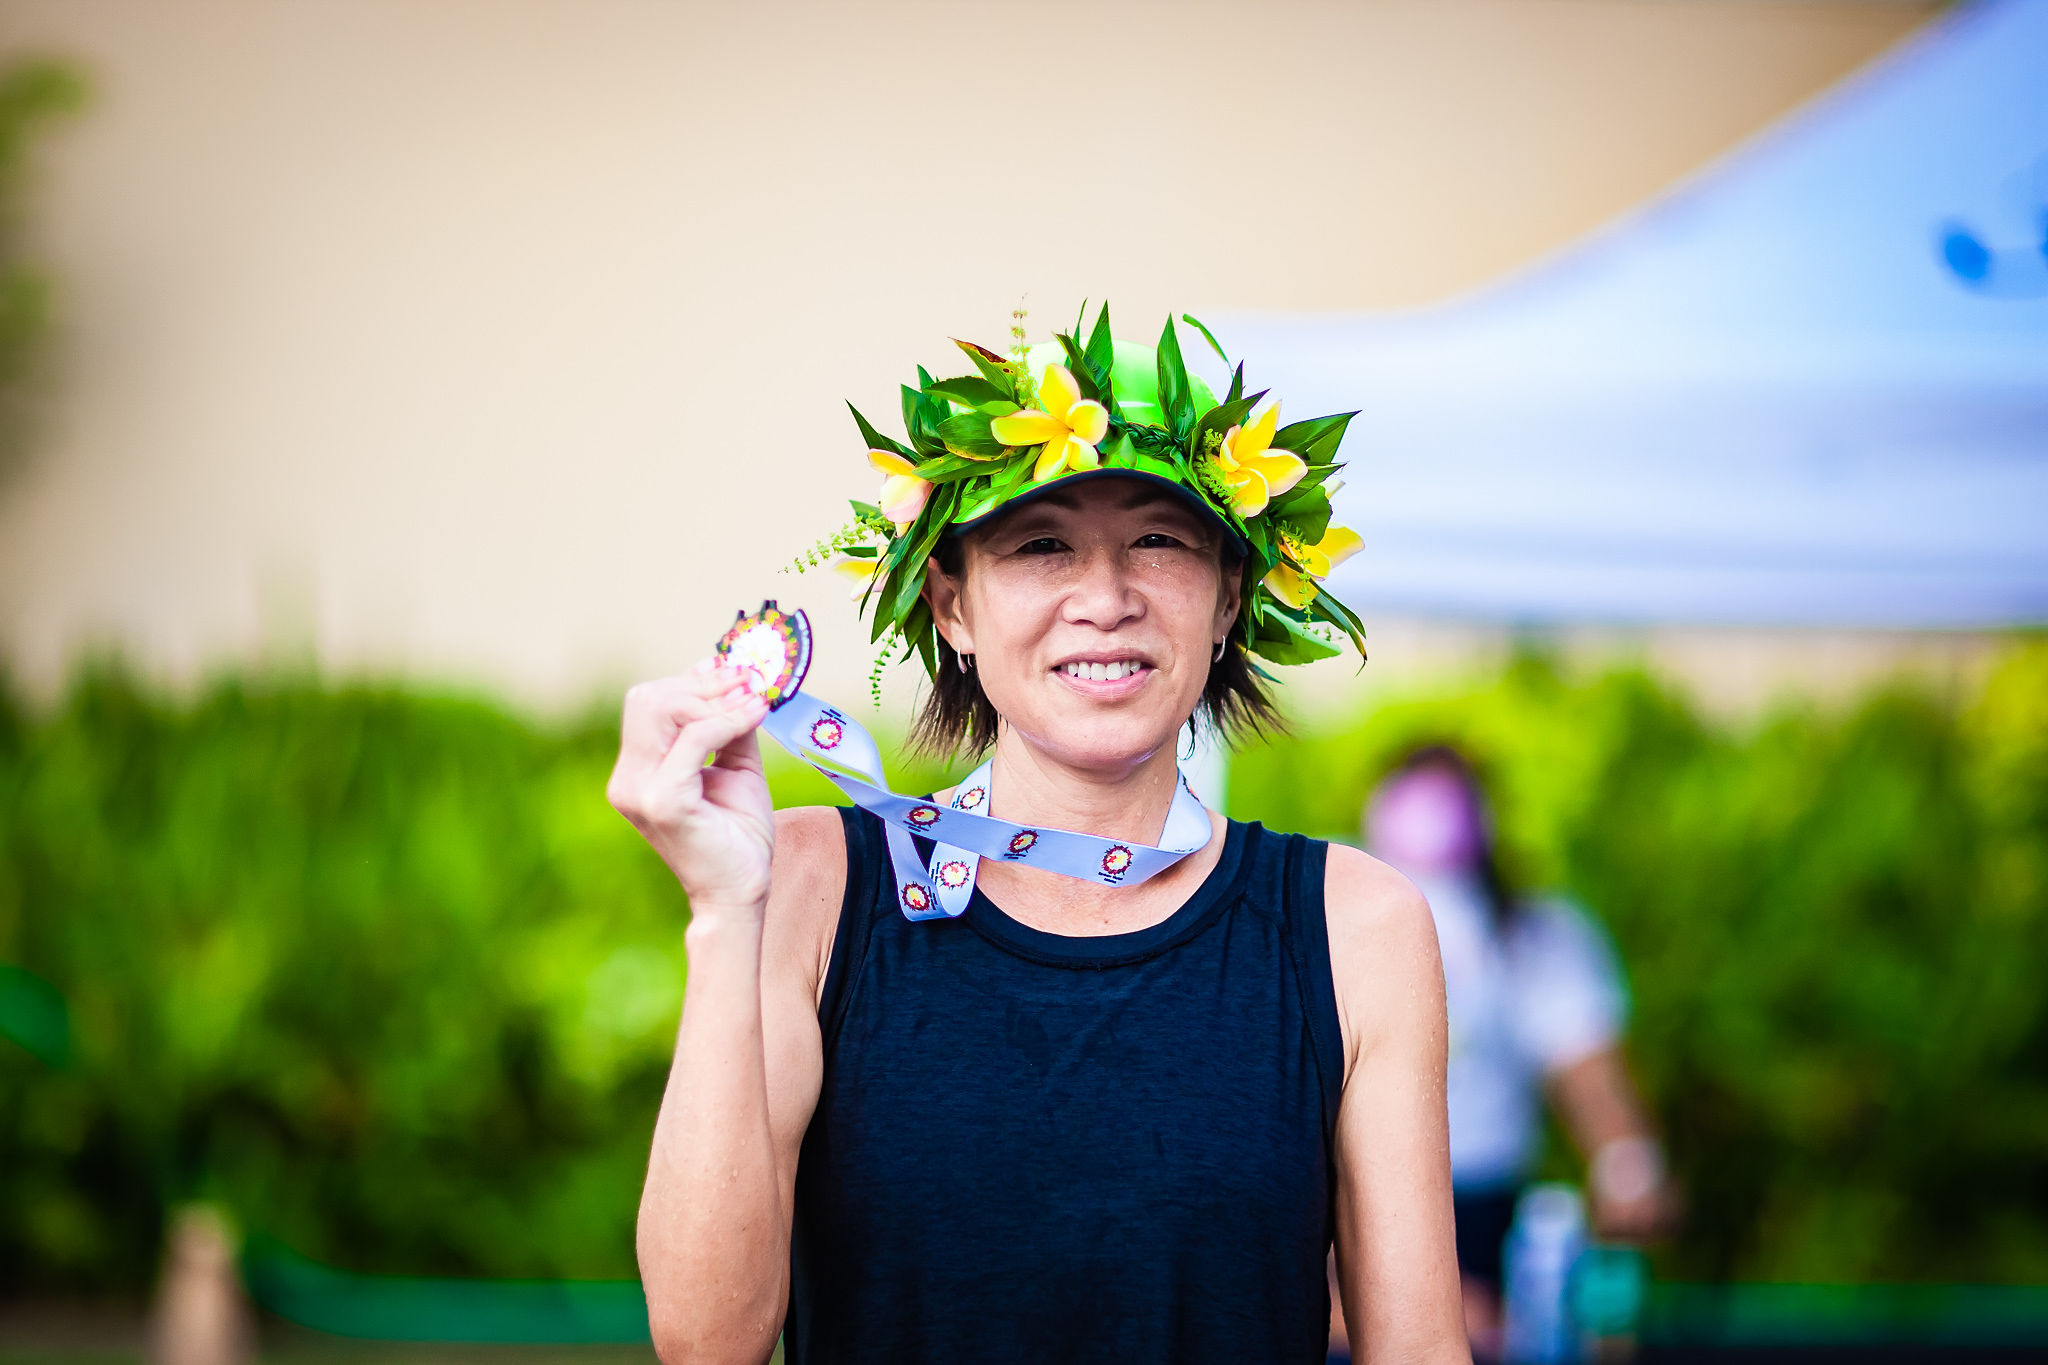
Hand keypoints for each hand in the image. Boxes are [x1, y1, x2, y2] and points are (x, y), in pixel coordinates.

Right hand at [607, 662, 775, 919]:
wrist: (741, 891)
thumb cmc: (737, 833)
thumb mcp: (735, 766)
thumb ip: (729, 724)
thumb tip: (736, 678)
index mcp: (637, 770)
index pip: (647, 703)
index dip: (691, 680)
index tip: (735, 671)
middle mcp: (627, 779)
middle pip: (647, 699)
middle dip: (702, 685)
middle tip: (749, 683)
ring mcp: (639, 791)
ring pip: (662, 710)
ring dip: (715, 699)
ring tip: (755, 701)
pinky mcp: (663, 802)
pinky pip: (693, 740)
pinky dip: (726, 721)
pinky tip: (756, 716)